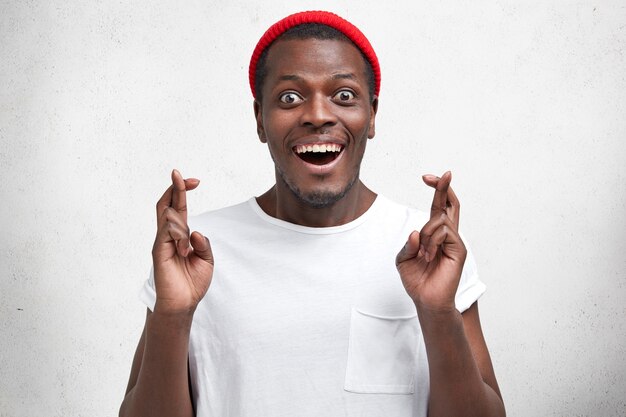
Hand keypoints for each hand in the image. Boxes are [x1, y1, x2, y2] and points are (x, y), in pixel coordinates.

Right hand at [152, 169, 213, 314]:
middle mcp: (168, 235)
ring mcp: (161, 242)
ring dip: (183, 227)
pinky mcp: (158, 251)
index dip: (183, 190)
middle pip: (167, 204)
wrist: (183, 303)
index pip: (179, 206)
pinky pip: (166, 233)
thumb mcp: (207, 259)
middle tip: (180, 173)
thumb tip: (196, 232)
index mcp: (180, 235)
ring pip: (168, 217)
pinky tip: (185, 251)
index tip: (195, 180)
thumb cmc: (193, 283)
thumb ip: (204, 243)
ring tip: (188, 251)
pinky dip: (179, 237)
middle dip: (175, 187)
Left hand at [395, 171, 466, 312]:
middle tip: (444, 174)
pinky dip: (431, 243)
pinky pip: (444, 233)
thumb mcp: (404, 259)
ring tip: (423, 255)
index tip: (428, 177)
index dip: (437, 190)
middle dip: (444, 187)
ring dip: (426, 235)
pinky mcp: (459, 250)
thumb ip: (408, 243)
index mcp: (435, 234)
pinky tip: (429, 256)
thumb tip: (416, 231)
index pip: (439, 207)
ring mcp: (455, 241)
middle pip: (451, 204)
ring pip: (439, 221)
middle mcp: (448, 235)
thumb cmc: (416, 280)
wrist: (426, 300)